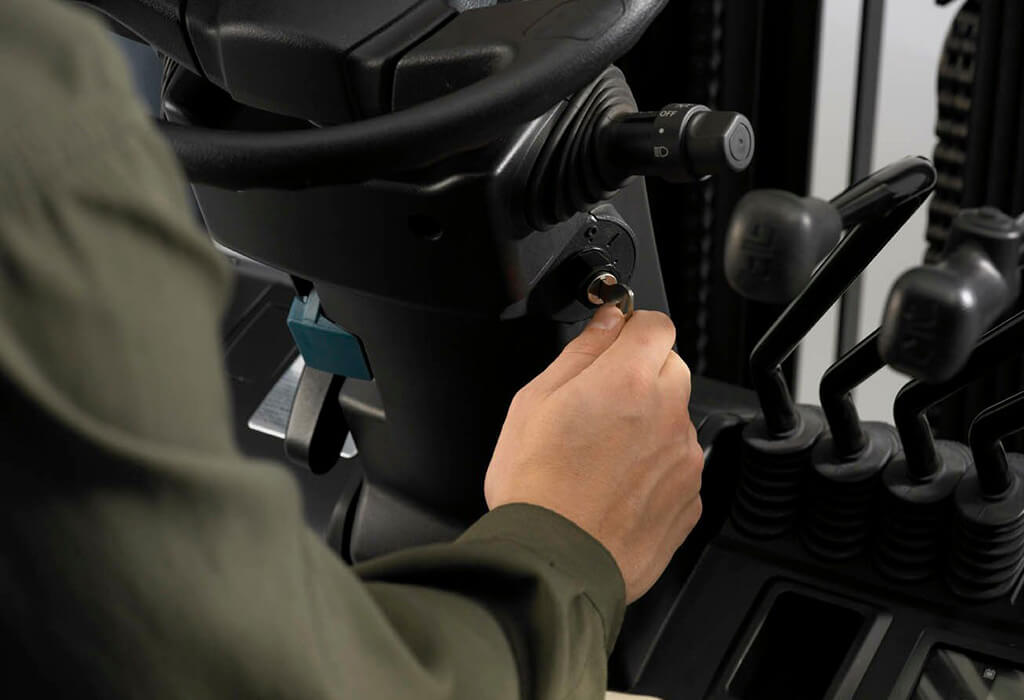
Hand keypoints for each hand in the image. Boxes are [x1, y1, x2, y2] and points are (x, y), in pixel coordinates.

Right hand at [484, 305, 703, 601]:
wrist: (553, 562)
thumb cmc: (535, 486)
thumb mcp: (534, 400)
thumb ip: (581, 351)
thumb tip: (607, 320)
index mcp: (628, 381)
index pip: (656, 324)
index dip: (633, 329)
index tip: (615, 343)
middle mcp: (667, 414)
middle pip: (670, 369)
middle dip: (640, 376)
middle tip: (597, 406)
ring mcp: (684, 459)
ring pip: (675, 418)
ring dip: (648, 424)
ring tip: (600, 457)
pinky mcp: (690, 498)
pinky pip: (678, 465)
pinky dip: (655, 468)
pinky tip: (615, 486)